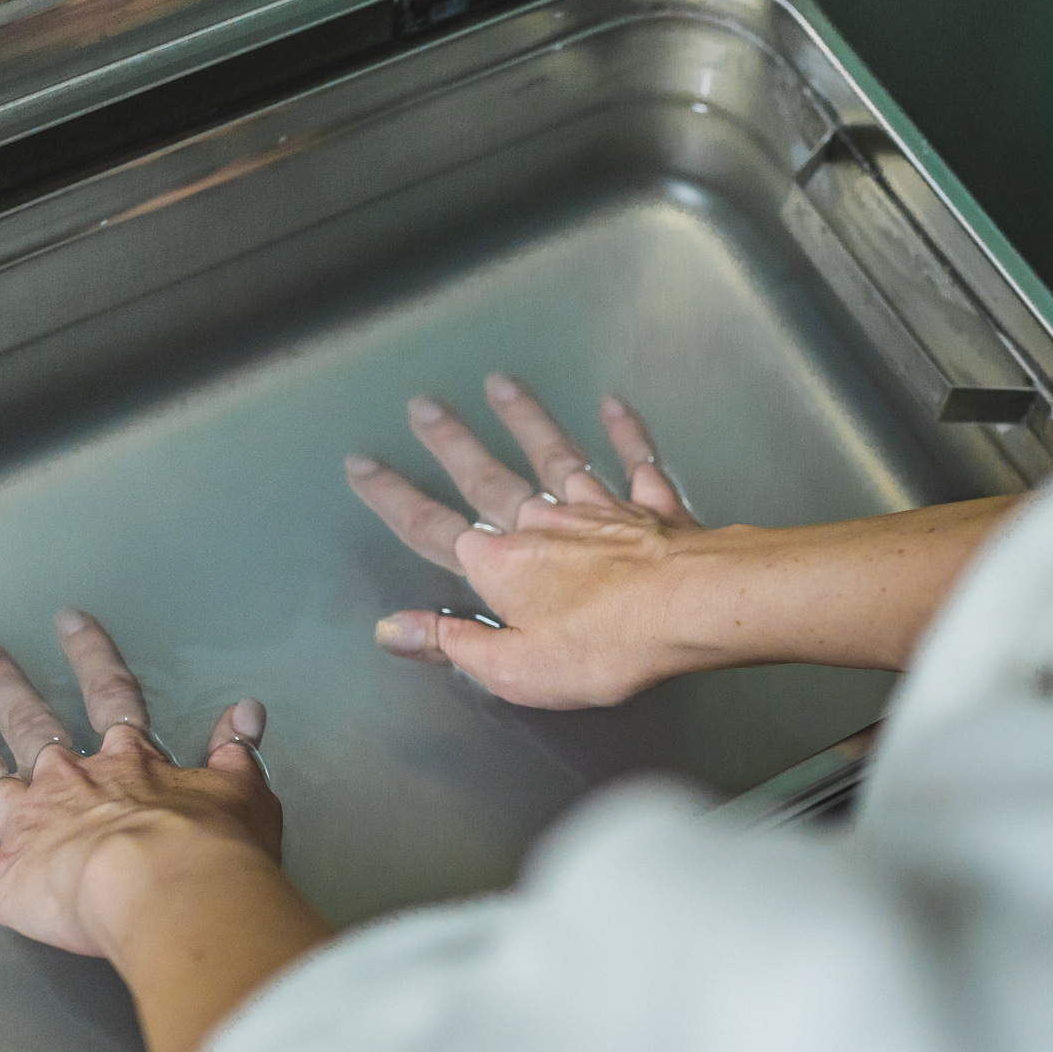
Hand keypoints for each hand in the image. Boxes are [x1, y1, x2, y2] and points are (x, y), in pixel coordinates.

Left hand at [0, 610, 331, 1051]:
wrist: (169, 887)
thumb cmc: (215, 849)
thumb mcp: (243, 791)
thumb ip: (235, 753)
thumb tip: (248, 713)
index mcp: (129, 762)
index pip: (110, 696)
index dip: (92, 657)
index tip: (70, 621)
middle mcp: (68, 781)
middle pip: (30, 721)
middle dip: (3, 683)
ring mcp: (25, 823)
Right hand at [345, 373, 706, 708]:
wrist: (689, 608)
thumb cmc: (603, 647)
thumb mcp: (512, 668)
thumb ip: (450, 645)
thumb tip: (390, 628)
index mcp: (501, 566)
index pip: (430, 528)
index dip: (392, 498)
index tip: (362, 465)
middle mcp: (542, 523)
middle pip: (485, 475)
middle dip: (449, 440)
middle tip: (423, 405)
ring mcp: (599, 508)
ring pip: (554, 452)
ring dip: (525, 417)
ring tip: (502, 383)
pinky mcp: (652, 506)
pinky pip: (636, 459)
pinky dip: (625, 431)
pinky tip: (614, 405)